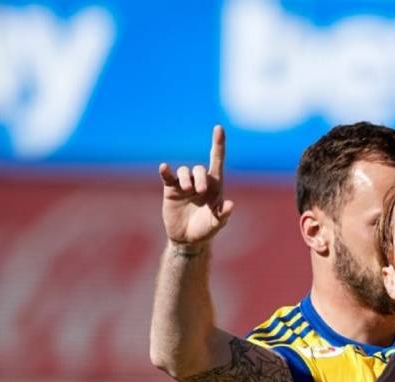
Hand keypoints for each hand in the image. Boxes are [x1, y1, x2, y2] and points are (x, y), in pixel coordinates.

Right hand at [159, 125, 234, 252]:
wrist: (187, 239)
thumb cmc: (206, 229)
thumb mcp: (216, 224)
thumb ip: (223, 215)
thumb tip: (231, 205)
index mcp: (215, 186)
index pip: (217, 160)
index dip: (218, 144)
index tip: (219, 128)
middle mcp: (200, 181)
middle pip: (200, 169)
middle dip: (200, 178)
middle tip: (199, 191)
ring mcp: (185, 184)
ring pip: (184, 170)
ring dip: (186, 178)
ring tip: (187, 191)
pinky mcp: (170, 189)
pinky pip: (168, 176)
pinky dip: (166, 171)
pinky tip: (164, 168)